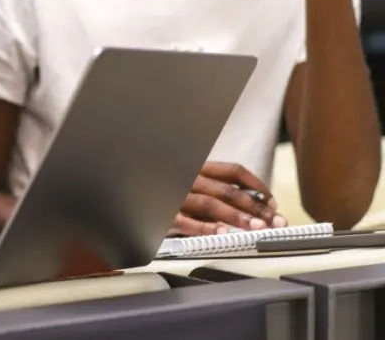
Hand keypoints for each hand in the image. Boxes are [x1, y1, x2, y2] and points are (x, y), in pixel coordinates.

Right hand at [170, 162, 286, 235]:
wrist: (128, 189)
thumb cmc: (164, 188)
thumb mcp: (189, 181)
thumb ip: (213, 189)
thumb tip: (249, 203)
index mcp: (197, 167)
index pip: (232, 170)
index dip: (255, 185)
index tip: (271, 201)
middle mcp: (188, 177)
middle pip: (227, 190)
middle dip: (254, 206)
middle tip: (273, 221)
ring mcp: (175, 195)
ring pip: (210, 204)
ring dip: (236, 217)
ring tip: (256, 228)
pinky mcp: (163, 213)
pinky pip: (186, 221)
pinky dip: (204, 227)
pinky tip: (221, 233)